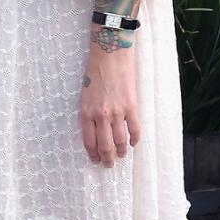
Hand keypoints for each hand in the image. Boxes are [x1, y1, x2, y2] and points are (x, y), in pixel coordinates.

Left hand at [80, 44, 139, 167]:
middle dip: (106, 159)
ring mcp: (117, 112)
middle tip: (108, 165)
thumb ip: (89, 111)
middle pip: (104, 145)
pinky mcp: (131, 106)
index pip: (89, 141)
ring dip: (120, 152)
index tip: (94, 159)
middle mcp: (100, 115)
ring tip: (121, 157)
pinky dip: (134, 139)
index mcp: (86, 112)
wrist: (110, 53)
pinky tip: (133, 143)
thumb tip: (95, 128)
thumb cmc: (95, 70)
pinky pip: (134, 128)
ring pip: (119, 141)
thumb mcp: (85, 93)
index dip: (92, 153)